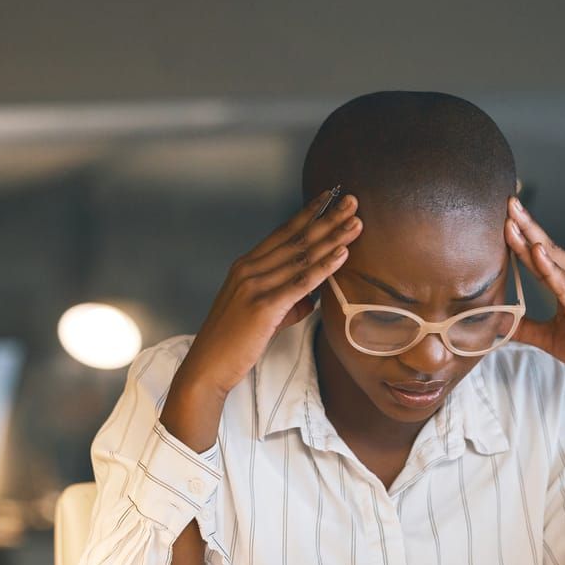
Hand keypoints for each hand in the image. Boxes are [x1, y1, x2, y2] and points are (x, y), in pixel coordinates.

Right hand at [162, 189, 361, 449]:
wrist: (208, 367)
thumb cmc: (233, 343)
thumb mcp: (261, 315)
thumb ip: (288, 303)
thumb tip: (312, 298)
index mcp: (245, 266)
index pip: (283, 233)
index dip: (308, 213)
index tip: (330, 197)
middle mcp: (248, 270)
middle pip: (296, 239)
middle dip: (327, 218)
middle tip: (352, 201)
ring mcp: (254, 287)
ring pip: (301, 257)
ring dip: (332, 239)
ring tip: (356, 224)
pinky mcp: (262, 307)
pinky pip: (299, 283)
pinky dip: (323, 267)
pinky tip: (341, 255)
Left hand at [504, 197, 564, 451]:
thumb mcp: (551, 338)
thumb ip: (526, 328)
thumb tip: (498, 324)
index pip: (544, 256)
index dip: (524, 237)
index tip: (507, 217)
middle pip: (549, 249)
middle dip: (527, 226)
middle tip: (508, 202)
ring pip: (555, 261)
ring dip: (533, 240)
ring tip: (514, 221)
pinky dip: (550, 268)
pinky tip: (537, 251)